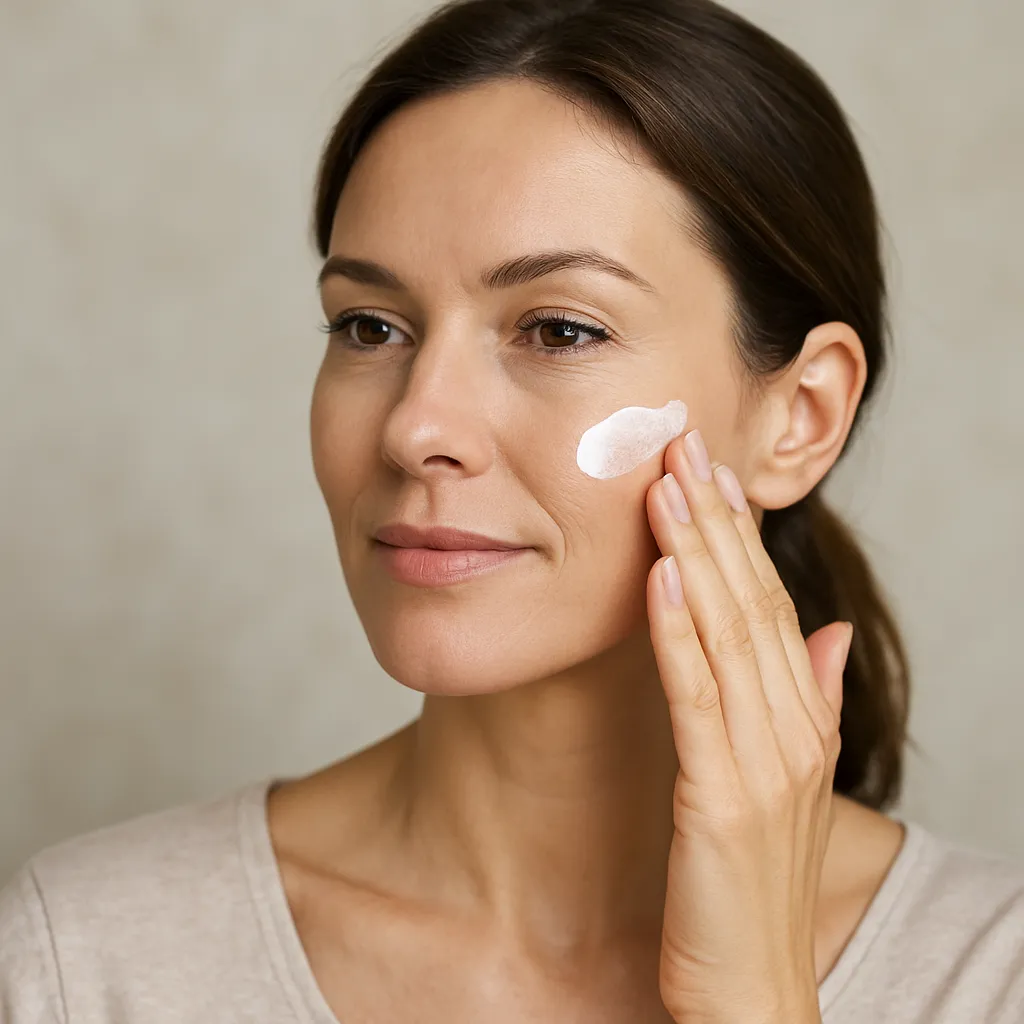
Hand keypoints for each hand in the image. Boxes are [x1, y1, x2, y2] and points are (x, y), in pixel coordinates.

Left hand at [645, 427, 851, 1023]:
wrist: (754, 987)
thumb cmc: (752, 880)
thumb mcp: (785, 779)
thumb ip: (805, 697)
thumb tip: (825, 629)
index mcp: (799, 717)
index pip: (767, 602)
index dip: (739, 533)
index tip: (710, 470)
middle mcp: (791, 727)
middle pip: (751, 600)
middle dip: (717, 519)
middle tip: (684, 444)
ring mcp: (762, 761)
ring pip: (728, 632)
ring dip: (698, 552)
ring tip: (668, 482)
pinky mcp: (720, 797)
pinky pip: (697, 696)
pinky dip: (679, 630)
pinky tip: (659, 574)